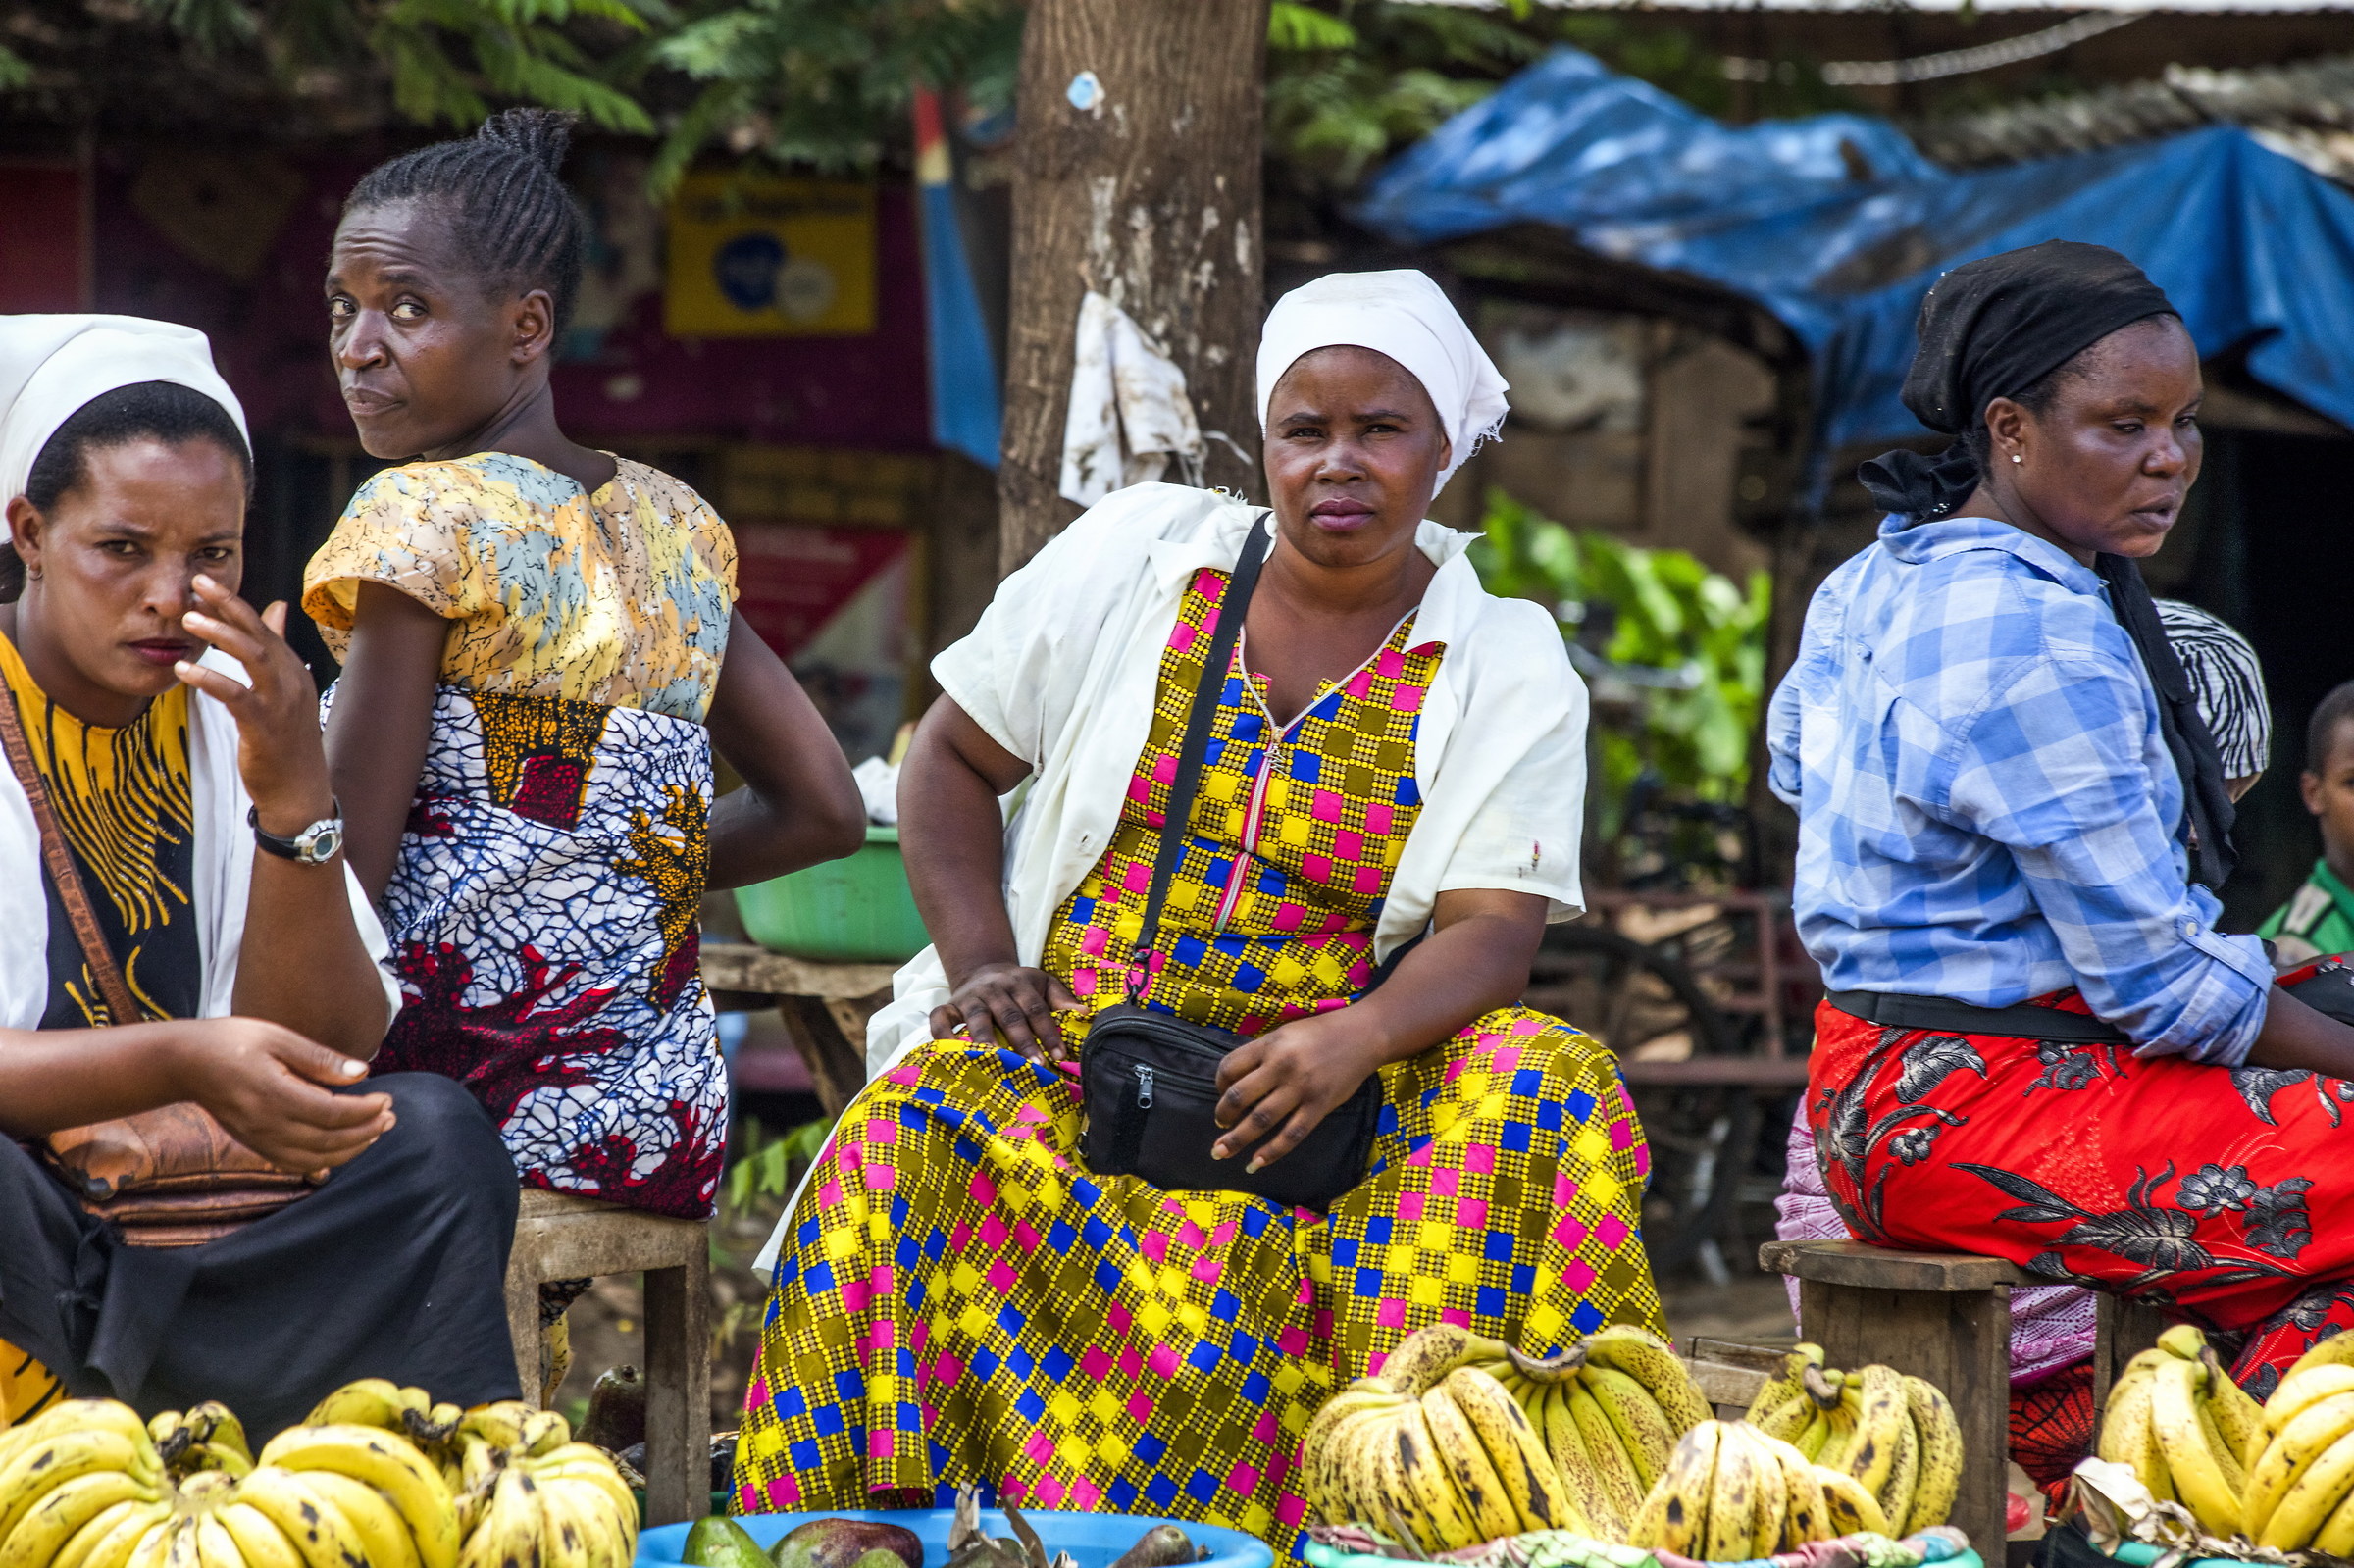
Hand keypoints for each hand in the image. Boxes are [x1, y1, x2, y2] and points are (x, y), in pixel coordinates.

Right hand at [166, 1017, 395, 1176]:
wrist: (183, 1063)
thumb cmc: (231, 1041)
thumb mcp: (278, 1038)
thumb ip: (320, 1059)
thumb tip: (362, 1074)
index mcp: (275, 1095)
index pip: (333, 1113)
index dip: (366, 1111)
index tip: (387, 1099)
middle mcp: (267, 1124)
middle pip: (329, 1141)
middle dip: (366, 1132)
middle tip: (391, 1117)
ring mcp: (259, 1139)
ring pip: (315, 1159)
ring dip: (350, 1150)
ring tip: (375, 1132)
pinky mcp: (254, 1143)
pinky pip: (294, 1163)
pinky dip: (323, 1160)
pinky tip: (341, 1148)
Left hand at [175, 578, 335, 836]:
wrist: (298, 791)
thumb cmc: (286, 741)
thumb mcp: (285, 690)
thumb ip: (277, 649)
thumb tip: (277, 608)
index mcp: (292, 670)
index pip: (263, 627)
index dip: (234, 603)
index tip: (204, 582)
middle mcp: (291, 680)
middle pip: (259, 633)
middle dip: (228, 606)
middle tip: (197, 584)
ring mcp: (280, 702)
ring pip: (252, 656)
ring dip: (220, 635)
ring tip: (188, 620)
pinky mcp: (264, 726)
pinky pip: (236, 695)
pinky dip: (210, 679)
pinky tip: (183, 671)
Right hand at [930, 963, 1081, 1064]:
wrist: (983, 970)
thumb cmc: (1020, 986)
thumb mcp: (1042, 984)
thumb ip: (1062, 998)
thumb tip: (1084, 1014)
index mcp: (1020, 983)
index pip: (1036, 1009)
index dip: (1048, 1032)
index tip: (1059, 1055)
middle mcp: (994, 989)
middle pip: (1010, 1016)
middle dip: (1023, 1042)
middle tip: (1035, 1065)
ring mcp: (970, 998)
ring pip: (977, 1018)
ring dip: (987, 1041)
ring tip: (995, 1062)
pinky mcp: (949, 1006)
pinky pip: (940, 1019)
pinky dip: (941, 1034)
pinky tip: (950, 1053)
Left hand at [1212, 1011, 1384, 1170]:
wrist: (1364, 1035)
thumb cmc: (1320, 1032)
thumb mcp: (1285, 1032)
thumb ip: (1262, 1054)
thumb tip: (1235, 1082)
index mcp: (1269, 1044)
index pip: (1229, 1067)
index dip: (1218, 1084)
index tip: (1221, 1094)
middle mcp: (1281, 1066)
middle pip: (1239, 1096)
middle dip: (1222, 1116)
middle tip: (1219, 1126)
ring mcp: (1301, 1088)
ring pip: (1261, 1120)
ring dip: (1237, 1139)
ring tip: (1221, 1152)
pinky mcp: (1319, 1105)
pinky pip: (1291, 1135)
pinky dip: (1271, 1152)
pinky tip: (1256, 1164)